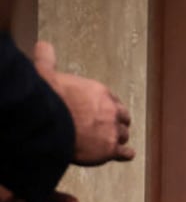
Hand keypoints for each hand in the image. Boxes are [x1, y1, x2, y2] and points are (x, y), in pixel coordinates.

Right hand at [33, 41, 134, 164]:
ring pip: (123, 135)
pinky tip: (126, 155)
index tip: (106, 109)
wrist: (50, 122)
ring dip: (119, 138)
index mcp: (99, 92)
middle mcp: (111, 110)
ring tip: (115, 141)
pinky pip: (124, 152)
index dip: (109, 106)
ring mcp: (112, 130)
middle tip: (112, 126)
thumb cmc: (49, 98)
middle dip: (118, 122)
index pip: (112, 99)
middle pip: (122, 117)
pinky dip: (125, 154)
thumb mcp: (47, 73)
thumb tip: (43, 46)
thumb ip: (48, 60)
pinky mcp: (110, 149)